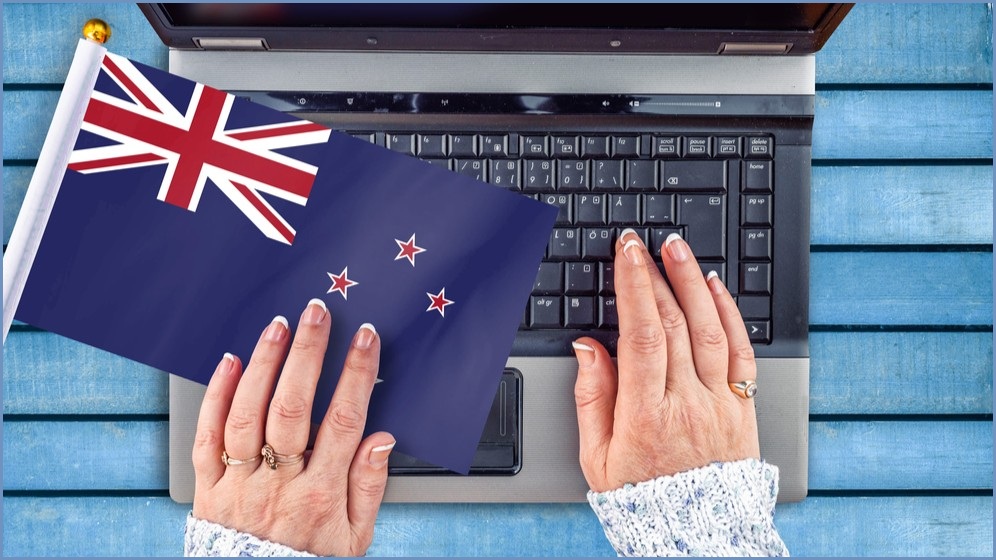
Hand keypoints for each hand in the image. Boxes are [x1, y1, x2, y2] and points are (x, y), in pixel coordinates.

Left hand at [191, 299, 394, 555]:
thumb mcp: (354, 538)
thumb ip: (369, 487)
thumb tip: (382, 440)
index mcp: (319, 494)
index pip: (342, 421)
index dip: (356, 375)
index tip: (365, 339)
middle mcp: (277, 484)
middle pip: (291, 407)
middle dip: (307, 354)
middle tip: (316, 314)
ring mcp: (238, 483)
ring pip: (248, 413)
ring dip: (264, 364)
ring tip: (278, 326)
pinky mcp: (208, 487)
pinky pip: (208, 436)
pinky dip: (216, 395)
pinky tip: (230, 362)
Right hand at [573, 230, 759, 491]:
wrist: (696, 530)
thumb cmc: (643, 495)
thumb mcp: (597, 457)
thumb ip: (591, 398)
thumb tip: (588, 347)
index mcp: (646, 415)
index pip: (641, 335)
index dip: (634, 287)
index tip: (625, 254)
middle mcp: (687, 403)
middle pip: (674, 324)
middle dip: (656, 275)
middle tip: (642, 244)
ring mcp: (719, 403)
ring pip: (709, 329)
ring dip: (693, 282)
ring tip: (678, 250)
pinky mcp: (742, 405)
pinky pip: (741, 351)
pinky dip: (728, 313)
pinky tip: (714, 287)